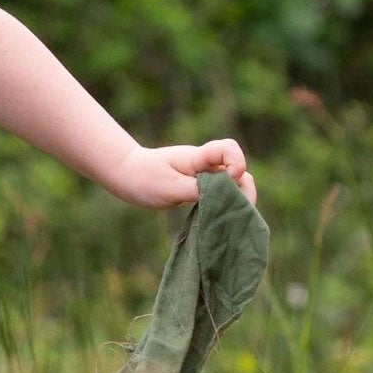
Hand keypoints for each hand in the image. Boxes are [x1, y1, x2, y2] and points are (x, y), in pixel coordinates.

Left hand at [108, 139, 256, 208]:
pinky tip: (222, 222)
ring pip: (235, 186)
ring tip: (231, 223)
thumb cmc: (145, 179)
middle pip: (240, 172)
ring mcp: (207, 176)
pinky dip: (226, 207)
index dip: (237, 164)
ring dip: (237, 202)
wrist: (128, 176)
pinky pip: (224, 196)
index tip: (228, 182)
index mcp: (198, 157)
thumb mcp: (170, 187)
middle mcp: (207, 165)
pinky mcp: (204, 189)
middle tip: (237, 215)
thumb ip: (199, 190)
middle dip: (244, 192)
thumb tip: (227, 198)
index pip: (229, 149)